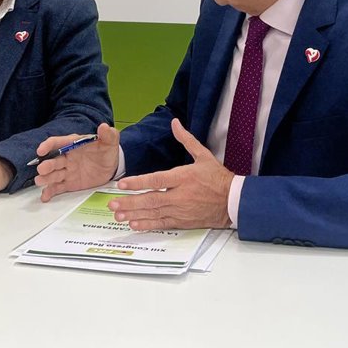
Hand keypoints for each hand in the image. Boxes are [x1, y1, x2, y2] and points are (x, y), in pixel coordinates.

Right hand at [34, 122, 119, 201]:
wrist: (112, 167)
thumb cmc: (107, 151)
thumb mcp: (110, 141)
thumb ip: (108, 134)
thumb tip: (104, 127)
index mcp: (73, 144)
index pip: (58, 143)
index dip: (48, 145)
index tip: (41, 150)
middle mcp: (67, 158)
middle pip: (54, 160)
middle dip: (47, 165)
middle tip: (42, 169)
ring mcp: (67, 171)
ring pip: (54, 174)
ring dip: (45, 178)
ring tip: (39, 181)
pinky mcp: (69, 183)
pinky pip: (58, 187)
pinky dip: (50, 192)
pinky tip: (44, 196)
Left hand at [110, 119, 232, 230]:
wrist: (234, 201)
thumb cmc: (218, 178)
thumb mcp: (203, 155)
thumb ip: (186, 139)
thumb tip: (175, 123)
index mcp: (183, 177)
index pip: (156, 180)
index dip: (138, 182)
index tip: (122, 184)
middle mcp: (180, 195)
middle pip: (151, 199)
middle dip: (130, 202)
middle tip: (113, 203)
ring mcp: (181, 210)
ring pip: (154, 213)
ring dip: (134, 214)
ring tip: (118, 215)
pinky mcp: (183, 221)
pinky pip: (162, 224)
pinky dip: (148, 225)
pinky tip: (135, 224)